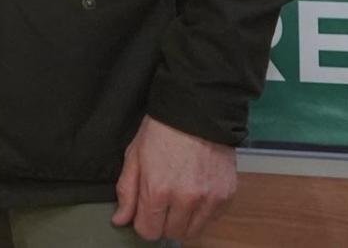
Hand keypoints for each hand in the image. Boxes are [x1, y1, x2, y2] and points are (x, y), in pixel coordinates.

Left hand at [112, 114, 237, 241]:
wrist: (196, 113)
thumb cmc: (161, 132)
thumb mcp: (134, 157)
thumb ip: (127, 192)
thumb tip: (121, 220)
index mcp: (157, 190)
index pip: (149, 231)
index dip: (143, 224)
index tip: (144, 212)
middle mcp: (185, 200)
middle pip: (172, 234)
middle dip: (163, 223)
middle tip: (161, 204)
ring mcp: (209, 199)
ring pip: (194, 231)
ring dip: (183, 221)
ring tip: (178, 200)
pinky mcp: (227, 195)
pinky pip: (212, 219)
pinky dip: (203, 213)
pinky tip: (195, 194)